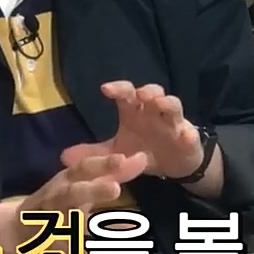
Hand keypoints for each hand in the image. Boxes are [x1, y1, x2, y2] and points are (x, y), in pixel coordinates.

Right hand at [0, 152, 147, 253]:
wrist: (19, 230)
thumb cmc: (56, 201)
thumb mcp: (77, 183)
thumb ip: (109, 173)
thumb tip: (141, 158)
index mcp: (64, 181)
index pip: (82, 169)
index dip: (101, 163)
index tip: (122, 158)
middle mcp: (57, 200)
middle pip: (72, 194)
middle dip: (93, 191)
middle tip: (116, 189)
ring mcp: (54, 225)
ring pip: (71, 226)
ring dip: (92, 228)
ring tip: (120, 230)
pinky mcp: (56, 247)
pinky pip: (77, 253)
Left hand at [60, 82, 202, 179]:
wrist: (171, 164)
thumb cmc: (143, 149)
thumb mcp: (116, 152)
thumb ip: (94, 153)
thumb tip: (63, 157)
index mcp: (135, 111)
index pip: (127, 93)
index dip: (118, 89)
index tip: (105, 90)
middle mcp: (154, 112)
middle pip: (153, 92)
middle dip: (147, 91)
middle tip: (140, 95)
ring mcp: (173, 122)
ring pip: (173, 106)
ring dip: (167, 104)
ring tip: (160, 105)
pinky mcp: (188, 137)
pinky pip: (190, 133)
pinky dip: (187, 133)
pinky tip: (184, 135)